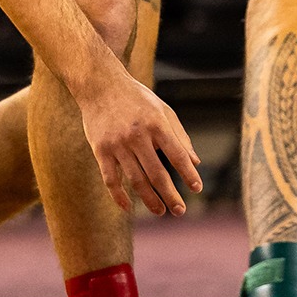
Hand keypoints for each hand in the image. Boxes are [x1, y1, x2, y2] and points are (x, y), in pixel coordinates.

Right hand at [77, 74, 202, 215]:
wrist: (100, 84)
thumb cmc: (137, 98)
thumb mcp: (163, 110)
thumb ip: (180, 136)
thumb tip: (195, 163)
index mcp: (156, 123)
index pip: (176, 154)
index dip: (188, 173)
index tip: (196, 188)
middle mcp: (137, 135)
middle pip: (157, 173)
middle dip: (170, 195)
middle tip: (180, 211)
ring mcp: (117, 144)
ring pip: (135, 180)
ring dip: (149, 199)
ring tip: (160, 211)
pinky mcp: (100, 149)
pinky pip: (110, 179)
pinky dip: (119, 196)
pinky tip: (129, 207)